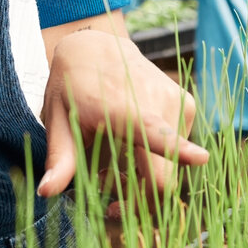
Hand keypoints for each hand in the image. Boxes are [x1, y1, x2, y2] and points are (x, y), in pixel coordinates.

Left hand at [36, 27, 207, 200]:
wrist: (97, 46)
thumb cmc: (72, 87)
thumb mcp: (58, 121)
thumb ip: (60, 159)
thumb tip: (46, 191)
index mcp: (125, 108)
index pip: (155, 133)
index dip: (179, 150)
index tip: (200, 158)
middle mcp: (159, 103)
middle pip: (164, 178)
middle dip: (140, 201)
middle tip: (109, 201)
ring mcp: (178, 103)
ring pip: (171, 171)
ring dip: (145, 181)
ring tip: (115, 166)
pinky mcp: (188, 105)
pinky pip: (177, 153)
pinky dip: (157, 162)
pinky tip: (134, 149)